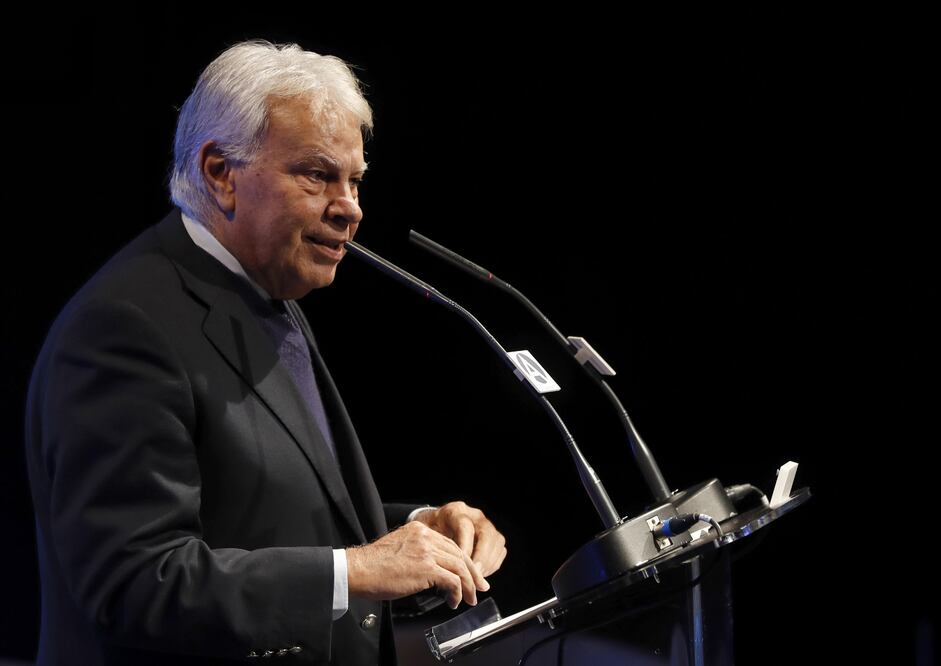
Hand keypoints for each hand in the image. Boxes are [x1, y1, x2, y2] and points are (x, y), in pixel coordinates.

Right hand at [346, 520, 489, 609]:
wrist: (358, 570)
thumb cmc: (373, 565)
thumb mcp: (399, 549)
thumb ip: (418, 553)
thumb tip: (434, 572)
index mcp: (419, 530)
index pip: (450, 544)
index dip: (463, 561)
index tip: (470, 574)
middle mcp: (425, 537)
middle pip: (459, 554)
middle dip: (472, 573)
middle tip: (479, 587)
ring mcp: (427, 551)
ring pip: (459, 567)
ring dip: (468, 586)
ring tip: (469, 599)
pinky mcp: (426, 568)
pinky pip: (452, 581)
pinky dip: (457, 593)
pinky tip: (453, 602)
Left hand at [412, 501, 506, 578]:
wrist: (435, 527)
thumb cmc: (429, 534)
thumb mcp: (426, 536)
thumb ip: (433, 548)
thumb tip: (439, 569)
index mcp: (455, 511)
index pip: (465, 526)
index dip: (465, 547)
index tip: (460, 565)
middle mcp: (474, 515)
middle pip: (486, 534)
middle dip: (481, 558)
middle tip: (473, 576)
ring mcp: (486, 525)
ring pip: (496, 542)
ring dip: (488, 563)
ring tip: (475, 578)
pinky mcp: (493, 536)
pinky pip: (500, 550)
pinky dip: (492, 565)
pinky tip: (480, 574)